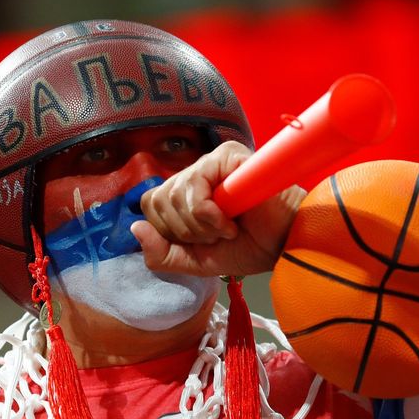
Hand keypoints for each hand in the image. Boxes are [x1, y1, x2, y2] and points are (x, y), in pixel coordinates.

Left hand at [130, 141, 305, 275]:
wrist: (283, 246)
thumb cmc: (247, 248)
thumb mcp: (194, 262)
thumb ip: (161, 254)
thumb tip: (134, 228)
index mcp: (185, 194)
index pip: (150, 203)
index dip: (168, 230)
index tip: (200, 241)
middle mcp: (195, 173)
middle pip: (157, 199)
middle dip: (186, 231)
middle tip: (217, 235)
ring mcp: (211, 162)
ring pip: (174, 195)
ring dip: (201, 225)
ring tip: (228, 227)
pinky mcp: (226, 156)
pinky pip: (195, 186)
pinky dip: (209, 214)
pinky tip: (232, 219)